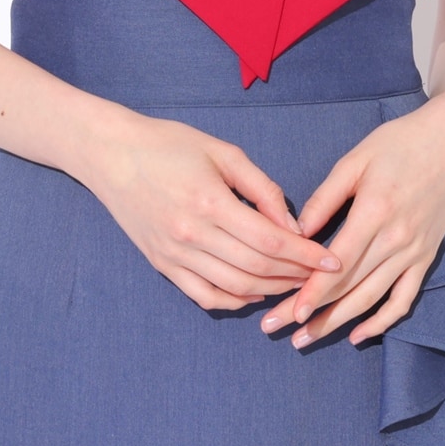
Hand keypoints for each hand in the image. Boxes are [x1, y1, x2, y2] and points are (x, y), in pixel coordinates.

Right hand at [83, 111, 342, 311]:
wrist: (112, 154)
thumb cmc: (169, 144)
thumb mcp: (221, 152)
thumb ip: (261, 187)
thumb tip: (292, 224)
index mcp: (210, 202)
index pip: (270, 240)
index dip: (306, 254)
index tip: (333, 260)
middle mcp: (193, 235)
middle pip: (257, 267)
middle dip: (296, 274)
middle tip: (321, 274)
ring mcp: (175, 255)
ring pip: (235, 287)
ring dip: (271, 290)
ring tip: (295, 284)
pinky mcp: (163, 265)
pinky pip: (205, 296)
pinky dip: (235, 301)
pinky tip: (255, 294)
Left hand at [259, 95, 444, 346]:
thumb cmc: (399, 143)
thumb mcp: (355, 160)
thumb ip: (325, 197)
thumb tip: (296, 230)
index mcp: (374, 211)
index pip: (337, 264)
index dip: (311, 293)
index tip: (288, 314)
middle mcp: (395, 239)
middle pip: (348, 287)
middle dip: (313, 313)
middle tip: (279, 330)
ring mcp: (413, 252)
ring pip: (372, 299)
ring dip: (339, 322)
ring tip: (308, 339)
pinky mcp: (426, 257)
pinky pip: (404, 299)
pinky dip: (381, 322)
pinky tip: (358, 334)